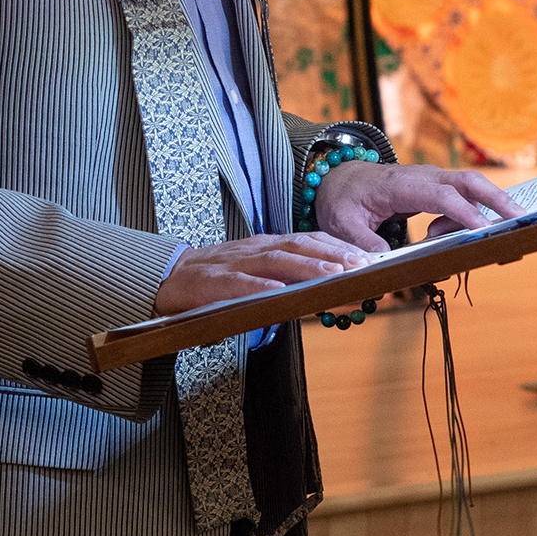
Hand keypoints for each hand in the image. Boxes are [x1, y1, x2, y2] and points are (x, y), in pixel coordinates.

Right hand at [153, 232, 371, 315]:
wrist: (168, 277)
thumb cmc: (219, 280)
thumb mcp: (257, 275)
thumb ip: (286, 280)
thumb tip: (325, 294)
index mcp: (269, 246)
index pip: (310, 241)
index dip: (339, 247)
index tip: (368, 257)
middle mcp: (256, 249)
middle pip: (300, 246)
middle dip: (334, 254)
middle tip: (362, 266)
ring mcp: (234, 263)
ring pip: (276, 260)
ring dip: (308, 267)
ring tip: (334, 275)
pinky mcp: (212, 282)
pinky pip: (238, 283)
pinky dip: (259, 286)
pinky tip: (278, 292)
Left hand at [313, 161, 521, 251]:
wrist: (339, 179)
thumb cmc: (343, 200)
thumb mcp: (342, 224)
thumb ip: (362, 242)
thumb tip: (383, 262)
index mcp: (400, 184)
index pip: (440, 194)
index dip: (463, 212)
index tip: (483, 229)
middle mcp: (422, 177)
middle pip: (468, 182)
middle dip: (497, 198)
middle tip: (521, 218)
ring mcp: (431, 180)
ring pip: (471, 187)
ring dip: (487, 208)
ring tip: (475, 238)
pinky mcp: (434, 187)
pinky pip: (460, 197)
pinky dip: (464, 215)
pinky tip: (438, 235)